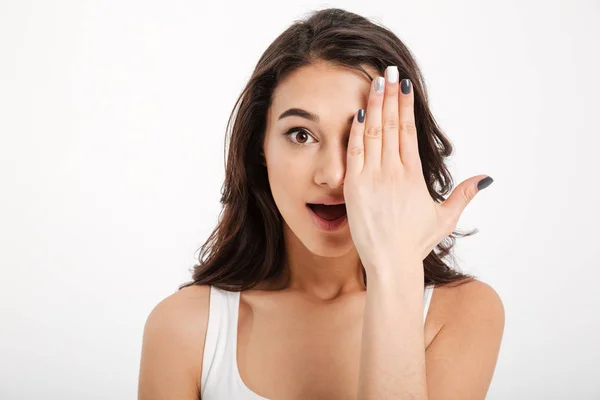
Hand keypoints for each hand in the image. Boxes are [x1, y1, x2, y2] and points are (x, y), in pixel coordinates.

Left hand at [343, 66, 492, 273]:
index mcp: (413, 176)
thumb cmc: (415, 242)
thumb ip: (464, 195)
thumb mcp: (445, 218)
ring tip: (374, 82)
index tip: (404, 86)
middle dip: (389, 96)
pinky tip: (357, 113)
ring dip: (373, 106)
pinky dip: (355, 132)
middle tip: (389, 71)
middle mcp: (393, 172)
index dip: (406, 106)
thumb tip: (486, 178)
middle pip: (391, 125)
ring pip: (373, 133)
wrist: (391, 262)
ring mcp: (372, 178)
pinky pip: (354, 153)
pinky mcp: (354, 187)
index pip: (409, 131)